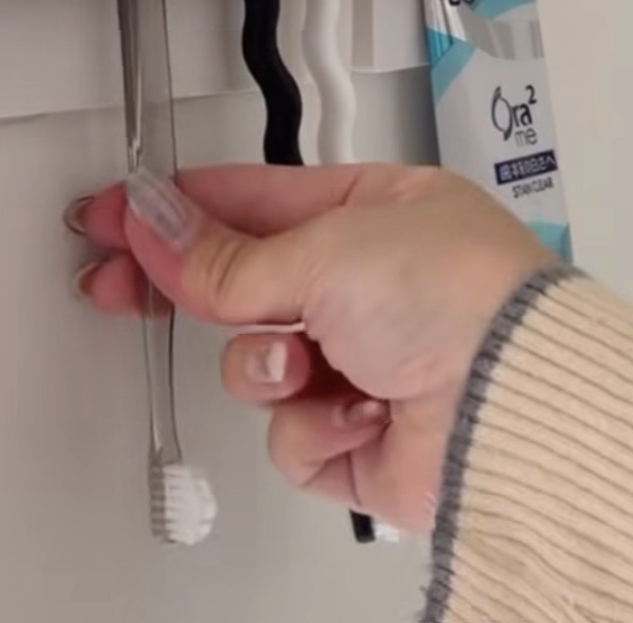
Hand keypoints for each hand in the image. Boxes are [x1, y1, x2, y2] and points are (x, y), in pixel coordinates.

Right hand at [65, 163, 553, 532]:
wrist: (517, 407)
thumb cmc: (463, 300)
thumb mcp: (327, 250)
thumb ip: (229, 256)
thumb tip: (158, 227)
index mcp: (376, 211)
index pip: (252, 201)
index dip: (179, 207)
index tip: (120, 212)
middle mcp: (372, 281)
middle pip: (244, 280)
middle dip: (182, 284)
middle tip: (116, 280)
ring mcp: (367, 357)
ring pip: (257, 362)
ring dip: (269, 365)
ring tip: (306, 360)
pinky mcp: (363, 431)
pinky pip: (290, 432)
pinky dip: (314, 423)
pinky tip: (360, 406)